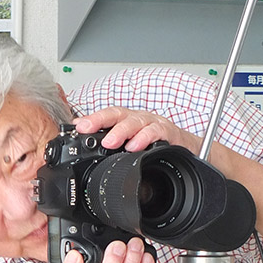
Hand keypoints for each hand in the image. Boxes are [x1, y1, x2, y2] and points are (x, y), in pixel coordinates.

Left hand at [74, 107, 202, 155]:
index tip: (77, 126)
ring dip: (120, 131)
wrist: (185, 149)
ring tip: (109, 142)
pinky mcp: (168, 132)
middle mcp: (138, 119)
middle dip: (100, 120)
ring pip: (134, 122)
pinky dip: (144, 138)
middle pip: (117, 114)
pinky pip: (155, 132)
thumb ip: (110, 142)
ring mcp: (153, 123)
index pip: (106, 115)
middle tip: (86, 129)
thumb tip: (83, 139)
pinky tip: (135, 146)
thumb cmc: (156, 144)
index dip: (91, 119)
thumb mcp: (130, 144)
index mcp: (127, 120)